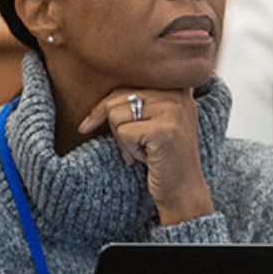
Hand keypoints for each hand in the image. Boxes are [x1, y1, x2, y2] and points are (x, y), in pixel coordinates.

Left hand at [79, 88, 214, 224]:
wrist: (184, 188)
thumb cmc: (164, 156)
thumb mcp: (157, 119)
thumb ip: (138, 100)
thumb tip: (98, 98)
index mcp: (175, 85)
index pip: (125, 85)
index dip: (105, 106)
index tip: (88, 124)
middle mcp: (177, 92)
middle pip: (117, 97)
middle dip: (114, 126)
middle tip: (131, 147)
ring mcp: (172, 109)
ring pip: (116, 115)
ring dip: (123, 140)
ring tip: (143, 151)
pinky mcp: (164, 129)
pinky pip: (123, 132)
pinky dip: (129, 150)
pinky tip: (146, 158)